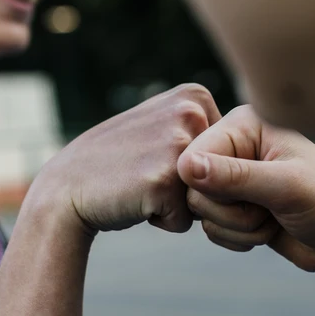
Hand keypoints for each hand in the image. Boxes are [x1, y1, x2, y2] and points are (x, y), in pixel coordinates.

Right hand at [32, 84, 220, 235]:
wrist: (66, 188)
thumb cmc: (117, 164)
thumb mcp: (161, 124)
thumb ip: (199, 124)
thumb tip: (249, 138)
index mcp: (194, 95)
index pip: (228, 152)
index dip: (194, 167)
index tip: (156, 154)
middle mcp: (190, 112)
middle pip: (222, 174)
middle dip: (189, 186)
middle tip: (146, 171)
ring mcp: (179, 145)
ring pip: (206, 198)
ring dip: (177, 203)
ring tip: (142, 185)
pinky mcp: (167, 181)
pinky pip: (186, 220)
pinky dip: (163, 220)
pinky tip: (135, 200)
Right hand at [178, 105, 314, 290]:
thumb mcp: (286, 186)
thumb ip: (235, 176)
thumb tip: (185, 166)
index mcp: (245, 124)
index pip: (193, 157)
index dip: (212, 188)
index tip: (251, 197)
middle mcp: (235, 147)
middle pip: (193, 189)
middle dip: (232, 212)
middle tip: (267, 210)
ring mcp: (234, 178)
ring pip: (202, 213)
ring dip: (238, 228)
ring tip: (273, 219)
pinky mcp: (235, 206)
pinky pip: (211, 228)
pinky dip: (238, 238)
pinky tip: (267, 229)